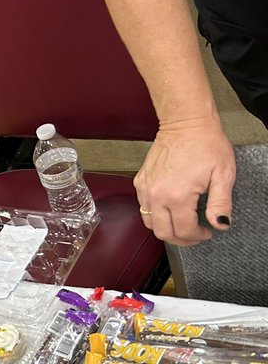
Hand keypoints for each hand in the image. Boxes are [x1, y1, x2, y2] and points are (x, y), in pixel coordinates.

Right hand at [134, 116, 235, 245]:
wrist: (185, 124)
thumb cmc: (206, 144)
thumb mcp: (223, 174)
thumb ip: (221, 203)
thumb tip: (220, 224)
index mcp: (178, 196)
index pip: (184, 231)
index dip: (198, 236)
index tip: (207, 232)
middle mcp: (157, 196)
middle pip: (163, 233)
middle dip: (181, 239)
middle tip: (194, 234)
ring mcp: (145, 190)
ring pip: (150, 223)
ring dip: (166, 228)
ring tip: (181, 223)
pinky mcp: (140, 182)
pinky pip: (144, 208)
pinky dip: (156, 214)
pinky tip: (170, 207)